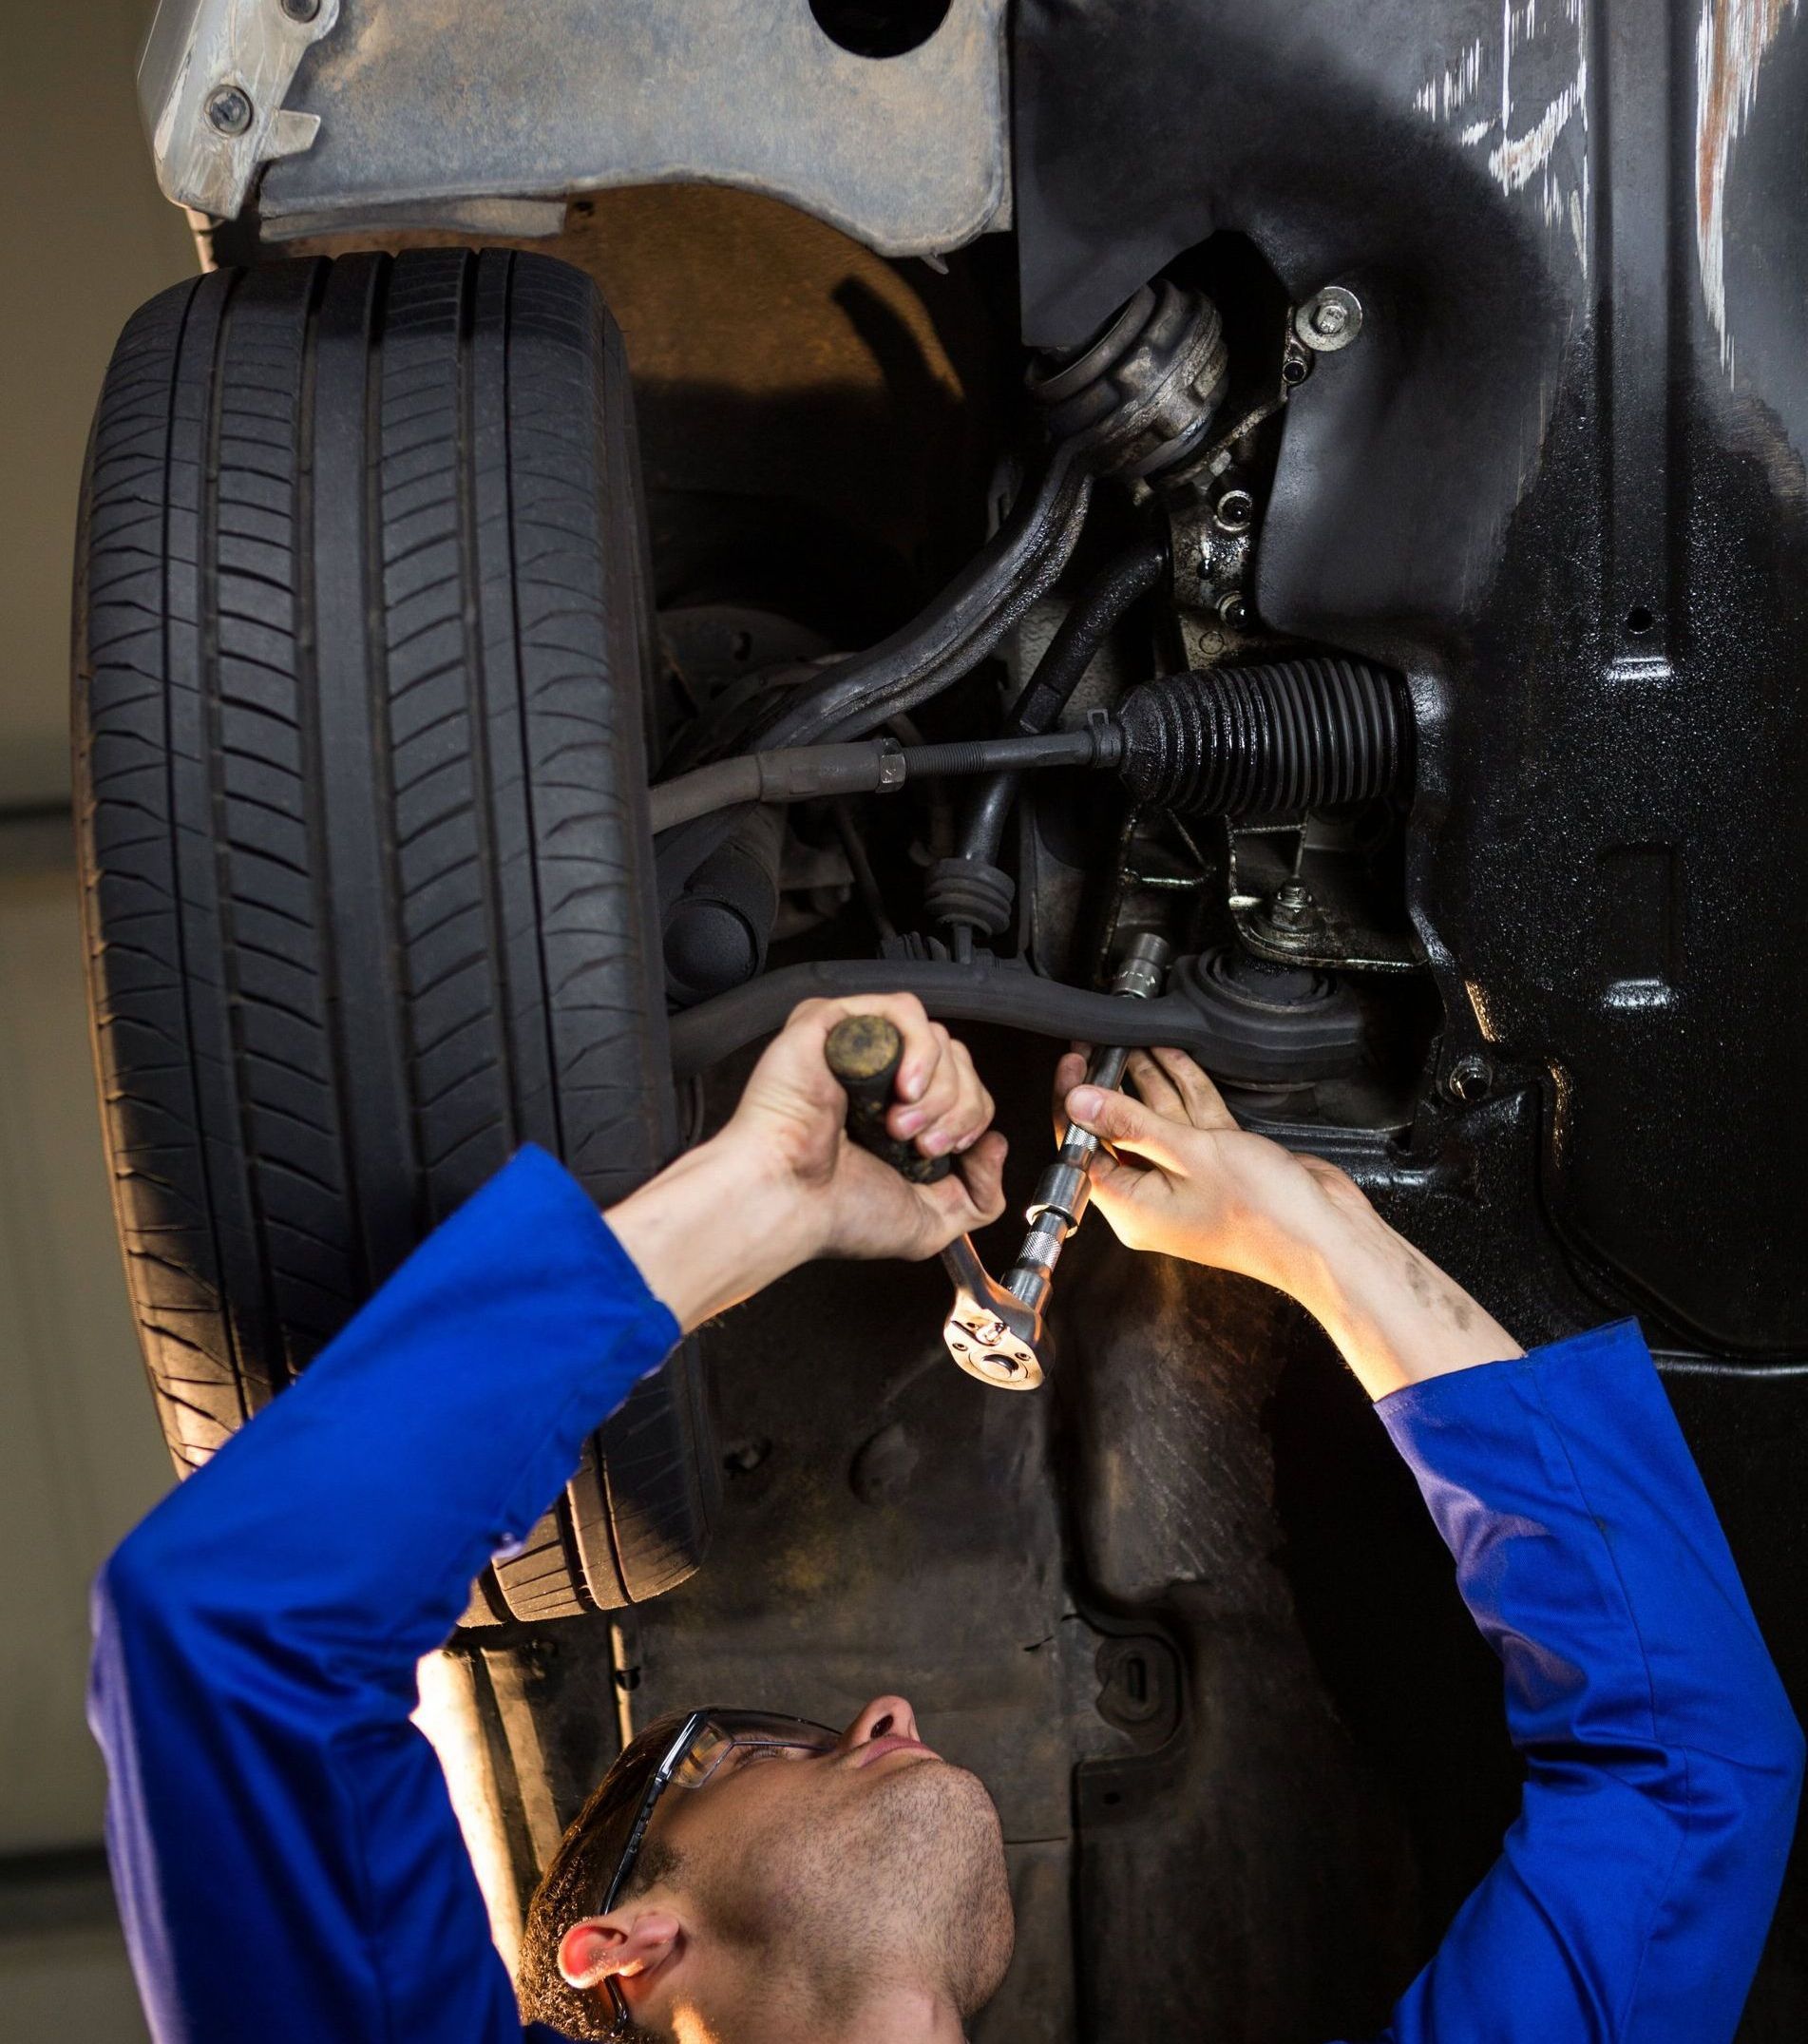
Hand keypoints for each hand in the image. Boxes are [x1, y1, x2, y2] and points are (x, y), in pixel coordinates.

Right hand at [717, 993, 1007, 1262]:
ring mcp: (859, 1047)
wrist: (788, 1202)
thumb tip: (996, 1144)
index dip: (971, 1119)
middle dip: (957, 1108)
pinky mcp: (835, 1021)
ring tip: (899, 1126)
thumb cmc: (836, 1213)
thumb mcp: (932, 1222)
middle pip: (959, 1061)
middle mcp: (882, 1078)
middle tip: (921, 1147)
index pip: (966, 1089)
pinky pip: (904, 1009)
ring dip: (938, 1088)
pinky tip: (904, 1088)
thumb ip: (981, 1196)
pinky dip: (920, 1049)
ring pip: (938, 1037)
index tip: (943, 1154)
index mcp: (901, 1115)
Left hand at [1056, 1044, 1352, 1296]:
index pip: (1084, 1149)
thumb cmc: (1263, 1215)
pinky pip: (1191, 1123)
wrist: (1325, 1237)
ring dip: (1147, 1080)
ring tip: (1127, 1041)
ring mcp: (1187, 1181)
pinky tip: (1170, 1058)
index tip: (1075, 1066)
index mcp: (1132, 1208)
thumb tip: (1080, 1103)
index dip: (1074, 1104)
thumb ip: (1131, 1123)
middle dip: (1110, 1086)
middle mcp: (1154, 1197)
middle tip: (1097, 1047)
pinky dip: (1183, 1090)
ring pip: (1158, 1121)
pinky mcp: (1218, 1166)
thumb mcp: (1188, 1155)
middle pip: (1119, 1132)